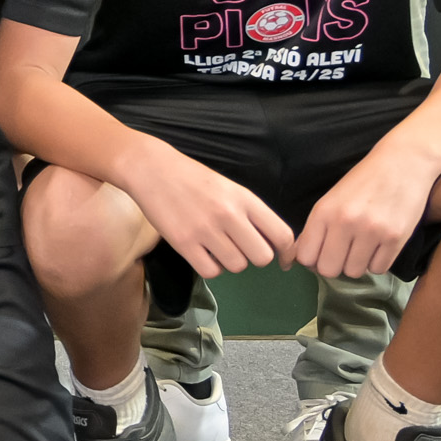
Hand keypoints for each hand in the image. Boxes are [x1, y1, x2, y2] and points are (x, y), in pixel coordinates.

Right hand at [117, 136, 296, 281]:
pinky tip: (202, 252)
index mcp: (245, 199)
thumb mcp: (229, 188)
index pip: (282, 235)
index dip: (288, 253)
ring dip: (230, 261)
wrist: (151, 170)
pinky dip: (210, 266)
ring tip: (216, 245)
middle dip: (254, 257)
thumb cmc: (193, 178)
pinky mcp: (184, 243)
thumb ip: (251, 213)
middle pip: (262, 257)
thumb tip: (271, 244)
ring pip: (237, 266)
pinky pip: (211, 271)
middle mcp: (229, 215)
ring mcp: (206, 230)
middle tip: (240, 247)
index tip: (284, 260)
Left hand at [290, 145, 437, 279]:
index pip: (306, 256)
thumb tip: (300, 260)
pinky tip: (379, 246)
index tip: (321, 254)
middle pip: (328, 270)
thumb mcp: (331, 199)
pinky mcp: (395, 238)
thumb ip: (316, 228)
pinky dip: (377, 262)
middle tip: (343, 252)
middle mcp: (345, 222)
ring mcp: (371, 232)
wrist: (402, 163)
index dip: (312, 260)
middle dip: (334, 265)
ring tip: (363, 245)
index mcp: (324, 212)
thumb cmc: (363, 182)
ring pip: (354, 272)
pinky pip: (378, 269)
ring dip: (357, 264)